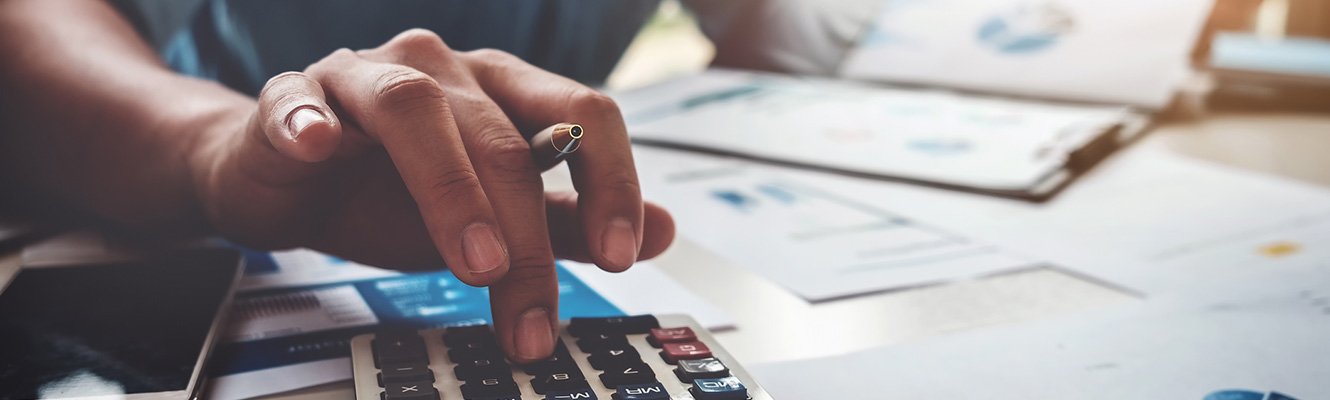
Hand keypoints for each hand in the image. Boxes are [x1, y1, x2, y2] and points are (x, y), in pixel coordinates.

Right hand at [189, 29, 674, 361]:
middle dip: (526, 238)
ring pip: (416, 110)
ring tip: (475, 262)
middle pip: (502, 138)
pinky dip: (311, 119)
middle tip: (532, 314)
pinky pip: (300, 99)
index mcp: (503, 89)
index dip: (611, 181)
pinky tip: (320, 146)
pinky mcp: (292, 96)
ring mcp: (365, 76)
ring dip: (450, 187)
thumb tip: (664, 231)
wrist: (288, 184)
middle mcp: (443, 70)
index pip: (582, 114)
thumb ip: (570, 223)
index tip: (623, 255)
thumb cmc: (392, 193)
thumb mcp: (493, 219)